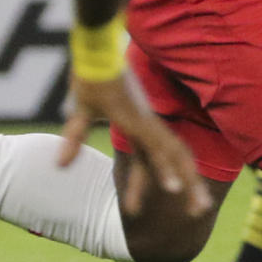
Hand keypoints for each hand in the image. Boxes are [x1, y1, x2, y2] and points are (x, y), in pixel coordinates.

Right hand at [61, 68, 210, 220]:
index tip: (143, 208)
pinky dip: (166, 168)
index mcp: (139, 127)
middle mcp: (148, 128)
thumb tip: (60, 165)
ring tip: (197, 209)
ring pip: (174, 158)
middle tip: (201, 211)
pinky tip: (174, 187)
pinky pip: (158, 149)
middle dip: (190, 185)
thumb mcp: (80, 114)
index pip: (150, 161)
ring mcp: (147, 124)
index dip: (150, 183)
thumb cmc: (91, 76)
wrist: (96, 50)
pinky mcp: (140, 121)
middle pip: (174, 161)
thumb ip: (74, 139)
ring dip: (187, 183)